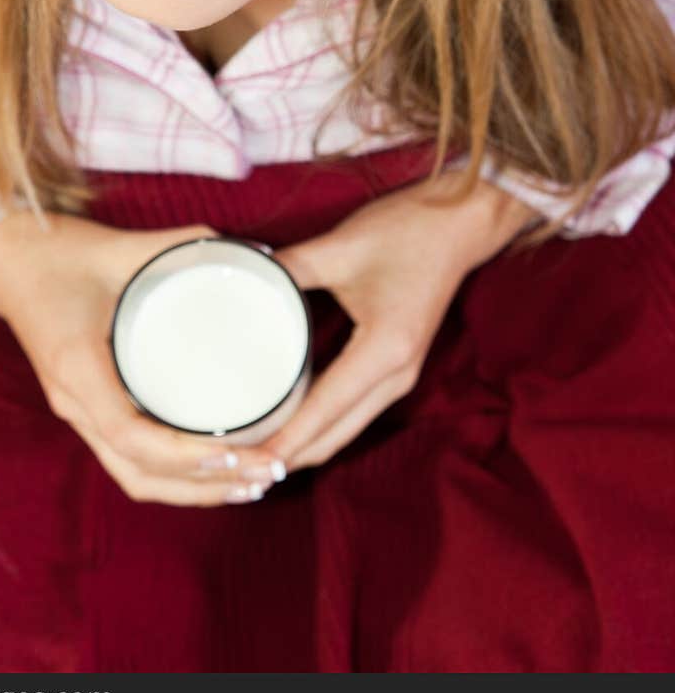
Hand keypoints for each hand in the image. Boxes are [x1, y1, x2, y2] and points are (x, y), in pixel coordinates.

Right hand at [0, 211, 280, 506]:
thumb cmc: (60, 253)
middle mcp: (74, 400)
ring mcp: (77, 410)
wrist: (8, 262)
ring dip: (194, 491)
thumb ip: (179, 245)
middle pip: (141, 473)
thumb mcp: (117, 247)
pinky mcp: (86, 409)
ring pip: (135, 477)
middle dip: (206, 485)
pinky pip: (128, 460)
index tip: (236, 450)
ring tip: (250, 483)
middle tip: (266, 472)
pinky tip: (212, 471)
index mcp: (78, 365)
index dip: (186, 454)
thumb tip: (247, 249)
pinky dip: (172, 476)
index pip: (130, 434)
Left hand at [245, 172, 538, 474]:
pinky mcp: (397, 368)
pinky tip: (286, 425)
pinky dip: (319, 427)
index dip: (281, 441)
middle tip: (232, 467)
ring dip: (301, 448)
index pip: (323, 411)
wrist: (460, 224)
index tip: (242, 461)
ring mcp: (401, 376)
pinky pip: (353, 412)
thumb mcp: (339, 246)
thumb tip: (238, 278)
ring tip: (251, 455)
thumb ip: (286, 267)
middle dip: (285, 457)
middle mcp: (397, 375)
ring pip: (344, 430)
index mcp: (384, 350)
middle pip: (334, 436)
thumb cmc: (406, 231)